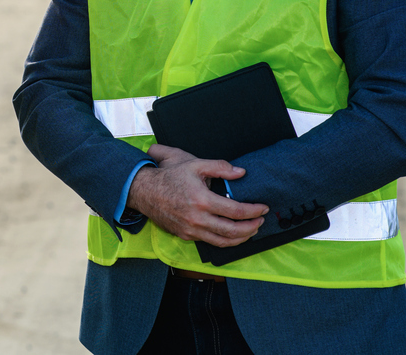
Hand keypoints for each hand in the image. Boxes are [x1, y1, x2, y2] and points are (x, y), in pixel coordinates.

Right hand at [125, 144, 267, 246]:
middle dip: (252, 228)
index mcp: (202, 199)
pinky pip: (209, 241)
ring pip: (222, 241)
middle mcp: (197, 218)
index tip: (262, 208)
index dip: (253, 211)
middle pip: (233, 231)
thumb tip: (240, 172)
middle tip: (261, 222)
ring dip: (240, 238)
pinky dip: (223, 239)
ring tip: (250, 231)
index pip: (236, 211)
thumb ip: (220, 167)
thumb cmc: (168, 175)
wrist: (143, 190)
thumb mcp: (194, 164)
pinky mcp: (185, 235)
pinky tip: (230, 233)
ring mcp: (190, 230)